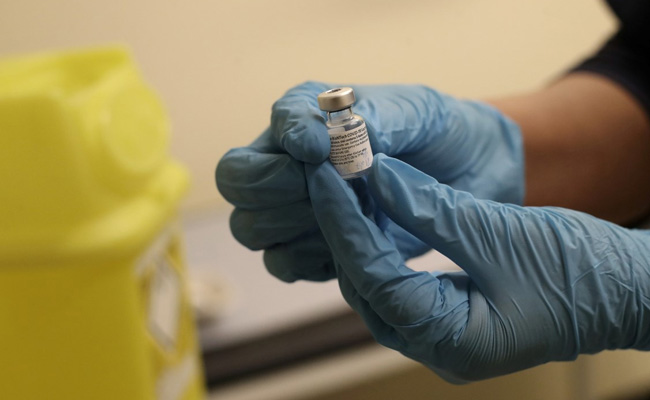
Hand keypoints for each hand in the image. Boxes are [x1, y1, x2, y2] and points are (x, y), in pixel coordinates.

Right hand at [216, 81, 523, 281]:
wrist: (471, 173)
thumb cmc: (439, 131)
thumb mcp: (416, 111)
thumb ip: (374, 119)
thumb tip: (329, 139)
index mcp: (305, 116)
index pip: (267, 128)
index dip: (286, 142)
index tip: (322, 148)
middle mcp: (289, 162)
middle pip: (238, 183)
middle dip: (278, 188)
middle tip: (332, 186)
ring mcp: (297, 209)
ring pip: (251, 227)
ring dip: (295, 224)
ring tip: (353, 211)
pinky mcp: (317, 249)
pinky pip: (283, 263)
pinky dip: (310, 258)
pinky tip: (354, 240)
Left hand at [306, 153, 649, 381]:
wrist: (627, 290)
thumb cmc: (580, 272)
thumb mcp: (498, 232)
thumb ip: (429, 207)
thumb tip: (376, 176)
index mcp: (450, 342)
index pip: (372, 278)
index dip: (344, 224)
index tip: (326, 179)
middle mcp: (437, 350)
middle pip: (367, 286)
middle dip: (346, 231)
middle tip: (332, 180)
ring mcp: (442, 338)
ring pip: (379, 287)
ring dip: (362, 239)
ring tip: (348, 191)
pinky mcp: (449, 318)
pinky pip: (400, 284)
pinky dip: (386, 249)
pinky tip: (377, 215)